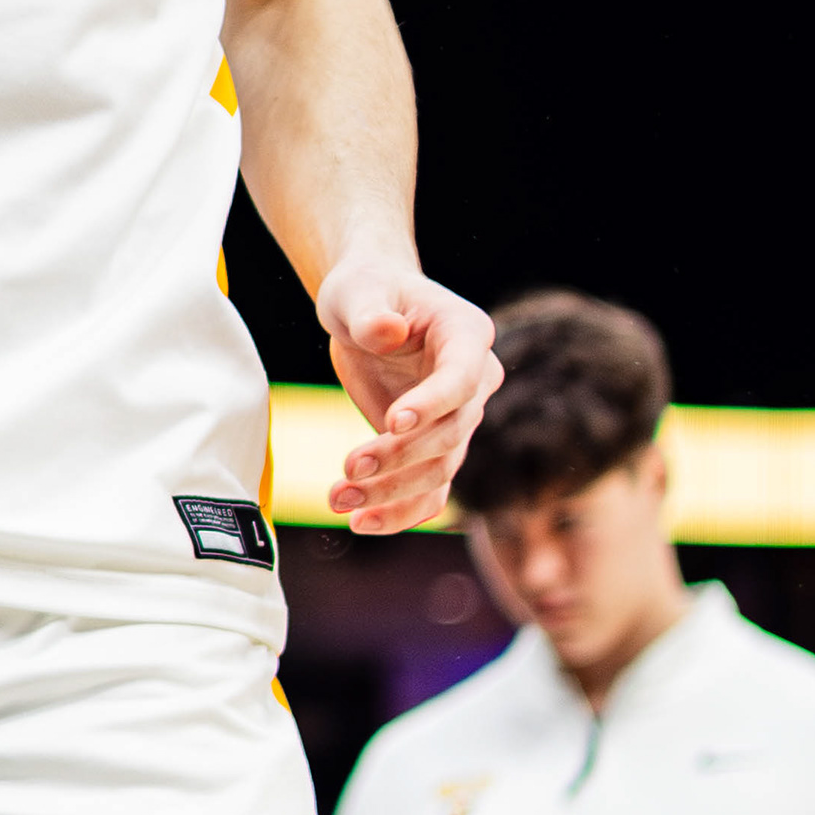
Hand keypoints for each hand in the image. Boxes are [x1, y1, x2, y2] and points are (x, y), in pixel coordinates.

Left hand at [313, 256, 499, 536]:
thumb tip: (386, 332)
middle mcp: (475, 381)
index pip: (462, 378)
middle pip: (451, 432)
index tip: (392, 421)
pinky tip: (362, 524)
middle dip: (399, 456)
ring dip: (391, 492)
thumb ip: (371, 312)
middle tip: (349, 468)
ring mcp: (459, 418)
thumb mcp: (358, 290)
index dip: (433, 403)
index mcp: (467, 334)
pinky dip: (400, 513)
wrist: (365, 311)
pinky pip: (430, 491)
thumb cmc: (365, 291)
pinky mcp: (433, 447)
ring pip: (440, 469)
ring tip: (339, 500)